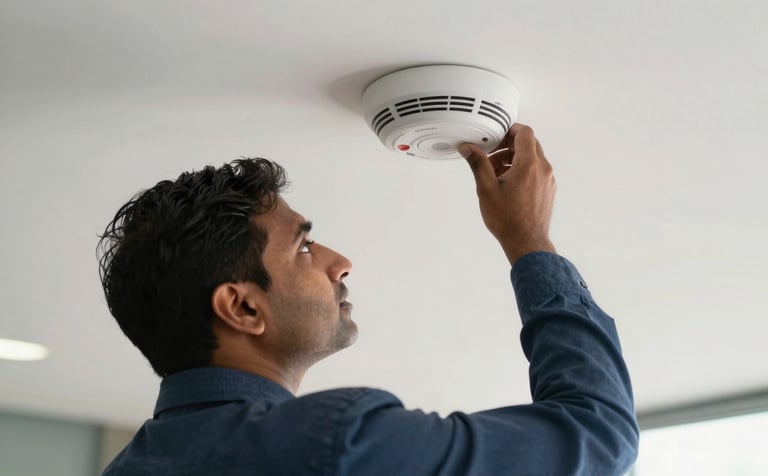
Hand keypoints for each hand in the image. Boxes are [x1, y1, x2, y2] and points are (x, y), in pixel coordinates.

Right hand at [459, 123, 556, 265]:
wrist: (526, 242)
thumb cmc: (508, 220)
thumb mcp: (487, 189)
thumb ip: (478, 164)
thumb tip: (468, 148)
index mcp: (529, 164)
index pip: (525, 133)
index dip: (510, 130)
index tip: (497, 135)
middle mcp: (543, 169)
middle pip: (529, 144)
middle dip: (508, 146)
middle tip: (492, 155)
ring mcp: (547, 180)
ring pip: (532, 158)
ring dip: (514, 159)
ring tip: (496, 173)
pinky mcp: (547, 189)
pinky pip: (536, 170)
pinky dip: (522, 170)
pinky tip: (507, 184)